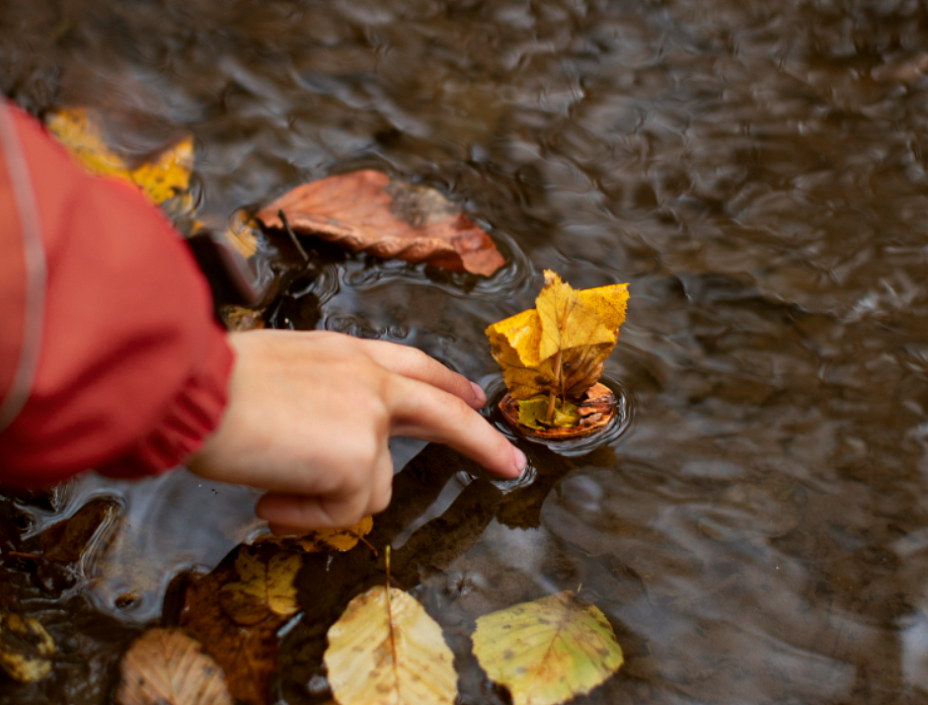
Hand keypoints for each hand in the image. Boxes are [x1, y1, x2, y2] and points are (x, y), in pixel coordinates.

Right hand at [187, 329, 524, 531]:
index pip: (412, 366)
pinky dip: (305, 517)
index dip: (446, 382)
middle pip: (445, 414)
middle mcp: (369, 380)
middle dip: (483, 442)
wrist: (188, 388)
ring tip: (274, 483)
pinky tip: (271, 497)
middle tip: (513, 464)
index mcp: (346, 354)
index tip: (475, 395)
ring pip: (372, 487)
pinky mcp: (360, 458)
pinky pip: (341, 513)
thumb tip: (317, 451)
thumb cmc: (207, 382)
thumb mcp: (275, 373)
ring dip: (324, 499)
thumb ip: (316, 400)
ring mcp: (370, 418)